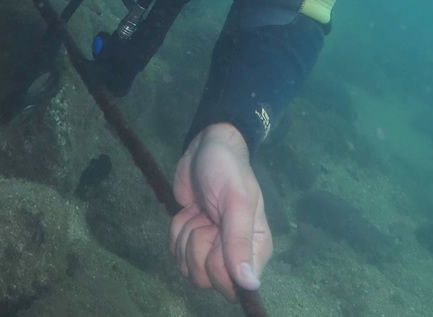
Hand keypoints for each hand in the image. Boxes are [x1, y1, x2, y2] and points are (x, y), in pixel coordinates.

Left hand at [170, 123, 271, 301]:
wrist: (206, 147)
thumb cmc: (227, 170)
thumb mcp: (235, 201)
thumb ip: (240, 241)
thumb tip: (249, 285)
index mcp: (256, 249)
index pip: (233, 285)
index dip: (216, 263)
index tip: (216, 234)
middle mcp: (235, 255)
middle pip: (205, 278)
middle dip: (197, 244)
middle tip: (206, 218)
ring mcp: (211, 248)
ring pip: (187, 267)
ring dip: (185, 234)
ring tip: (199, 211)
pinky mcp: (191, 239)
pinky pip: (175, 252)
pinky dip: (177, 229)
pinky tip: (189, 211)